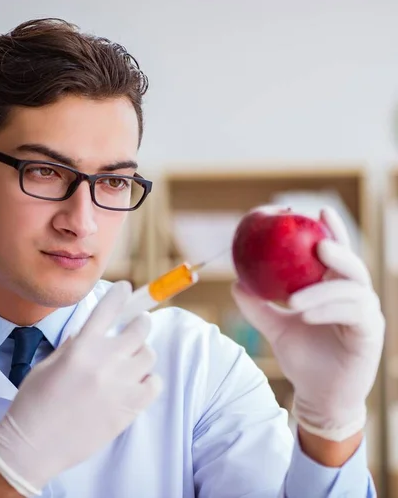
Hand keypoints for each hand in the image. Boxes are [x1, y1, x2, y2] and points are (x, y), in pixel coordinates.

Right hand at [0, 281, 161, 495]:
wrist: (33, 446)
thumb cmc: (33, 403)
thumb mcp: (47, 364)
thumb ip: (72, 345)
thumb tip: (87, 334)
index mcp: (81, 347)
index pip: (108, 308)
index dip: (120, 294)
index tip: (127, 288)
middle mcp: (104, 361)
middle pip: (140, 328)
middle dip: (139, 323)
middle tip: (136, 326)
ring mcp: (119, 385)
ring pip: (149, 355)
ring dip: (141, 353)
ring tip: (131, 360)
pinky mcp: (129, 409)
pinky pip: (154, 384)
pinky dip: (148, 380)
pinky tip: (136, 383)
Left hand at [231, 206, 384, 441]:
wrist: (317, 396)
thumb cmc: (303, 359)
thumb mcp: (275, 328)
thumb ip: (259, 305)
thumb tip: (236, 282)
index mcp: (336, 290)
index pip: (338, 255)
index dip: (333, 230)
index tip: (318, 210)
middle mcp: (355, 299)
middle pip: (352, 266)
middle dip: (338, 251)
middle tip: (318, 244)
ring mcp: (366, 316)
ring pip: (352, 291)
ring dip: (323, 291)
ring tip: (294, 299)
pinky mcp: (370, 335)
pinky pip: (354, 315)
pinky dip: (330, 310)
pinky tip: (307, 314)